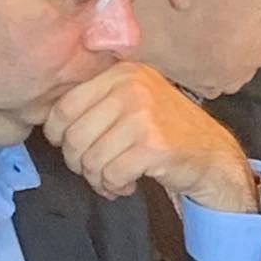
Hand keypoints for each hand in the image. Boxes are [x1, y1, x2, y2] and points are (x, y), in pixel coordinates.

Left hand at [44, 63, 256, 211]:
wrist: (212, 154)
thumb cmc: (166, 131)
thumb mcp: (133, 99)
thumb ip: (97, 100)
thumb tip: (48, 121)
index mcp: (121, 73)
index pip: (63, 106)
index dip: (58, 135)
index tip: (72, 147)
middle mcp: (132, 88)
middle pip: (74, 136)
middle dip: (79, 163)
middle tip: (95, 170)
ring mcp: (144, 116)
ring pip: (90, 159)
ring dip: (98, 179)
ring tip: (113, 178)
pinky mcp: (154, 146)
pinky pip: (112, 174)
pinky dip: (114, 186)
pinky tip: (128, 184)